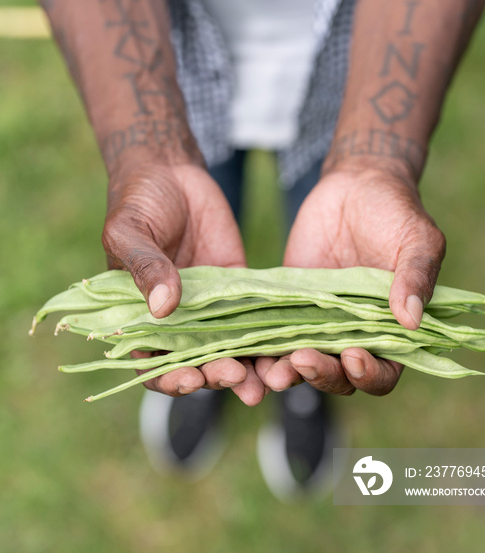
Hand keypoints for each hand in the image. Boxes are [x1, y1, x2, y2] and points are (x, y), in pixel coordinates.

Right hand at [102, 162, 266, 404]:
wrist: (172, 172)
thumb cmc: (138, 201)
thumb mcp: (130, 232)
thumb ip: (145, 268)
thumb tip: (164, 308)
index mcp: (140, 315)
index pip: (151, 363)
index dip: (168, 379)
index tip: (189, 378)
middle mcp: (176, 319)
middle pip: (195, 364)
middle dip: (214, 376)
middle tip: (235, 375)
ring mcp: (209, 306)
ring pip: (228, 349)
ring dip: (245, 369)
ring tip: (264, 380)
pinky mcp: (238, 288)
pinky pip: (254, 317)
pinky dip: (267, 336)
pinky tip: (285, 347)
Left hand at [258, 165, 445, 395]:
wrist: (355, 185)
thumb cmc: (396, 213)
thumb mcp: (417, 240)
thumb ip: (416, 277)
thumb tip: (411, 320)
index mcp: (393, 331)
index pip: (384, 373)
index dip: (370, 375)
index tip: (353, 357)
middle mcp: (356, 334)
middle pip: (339, 377)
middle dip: (322, 375)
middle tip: (302, 360)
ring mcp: (320, 322)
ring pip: (303, 363)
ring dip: (287, 372)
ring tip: (270, 371)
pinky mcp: (291, 304)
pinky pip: (275, 332)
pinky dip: (262, 347)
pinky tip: (247, 349)